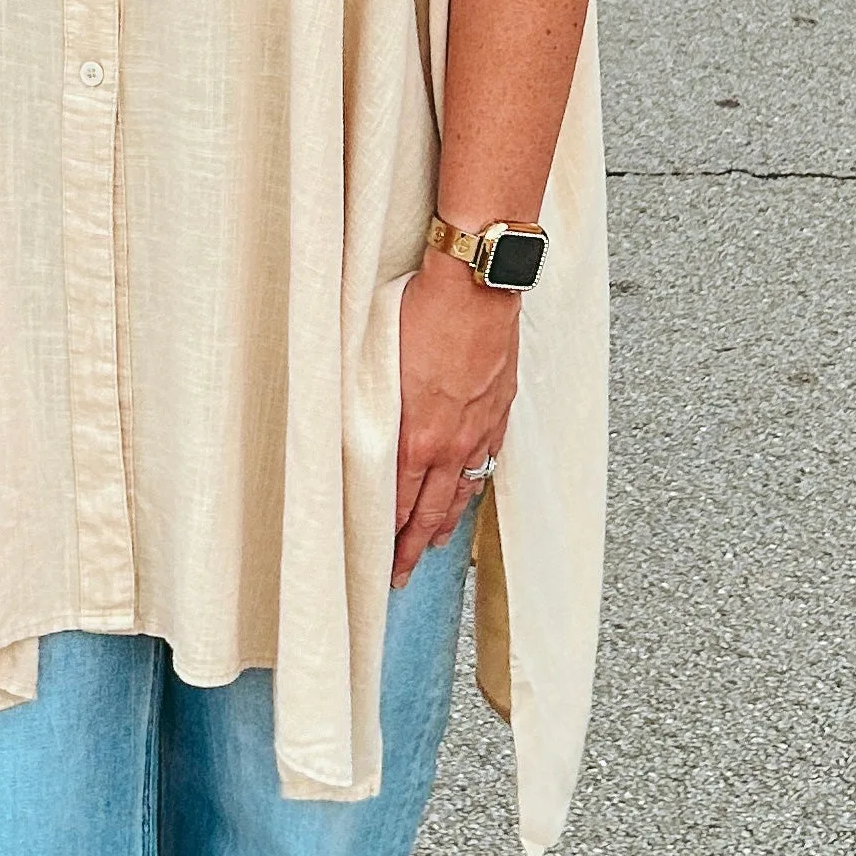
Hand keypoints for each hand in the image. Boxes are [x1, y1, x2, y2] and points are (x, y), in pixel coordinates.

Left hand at [393, 252, 517, 586]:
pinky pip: (487, 459)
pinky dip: (474, 483)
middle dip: (415, 546)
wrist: (476, 282)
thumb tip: (356, 440)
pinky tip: (468, 490)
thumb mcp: (377, 366)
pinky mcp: (500, 407)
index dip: (391, 541)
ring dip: (447, 521)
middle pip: (433, 509)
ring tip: (434, 543)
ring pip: (463, 489)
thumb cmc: (422, 312)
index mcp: (418, 436)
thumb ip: (369, 411)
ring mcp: (481, 426)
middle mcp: (453, 441)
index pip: (401, 505)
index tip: (382, 564)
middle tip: (402, 573)